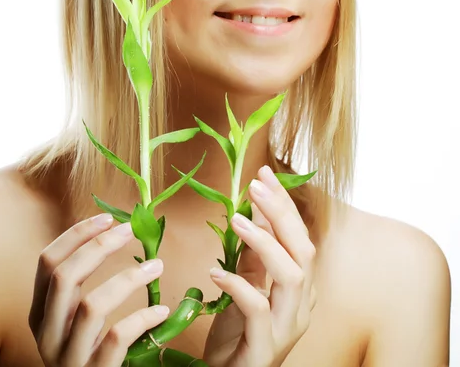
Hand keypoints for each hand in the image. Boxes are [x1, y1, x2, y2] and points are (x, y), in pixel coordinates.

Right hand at [28, 214, 169, 365]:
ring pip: (92, 306)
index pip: (47, 263)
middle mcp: (46, 333)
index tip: (107, 218)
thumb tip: (112, 234)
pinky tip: (161, 311)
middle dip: (99, 247)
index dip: (77, 235)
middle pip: (64, 277)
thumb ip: (81, 288)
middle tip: (130, 231)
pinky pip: (117, 338)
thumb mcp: (73, 320)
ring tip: (157, 266)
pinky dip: (142, 319)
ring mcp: (67, 356)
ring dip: (128, 278)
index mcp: (40, 313)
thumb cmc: (87, 352)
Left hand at [204, 165, 316, 366]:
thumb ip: (253, 254)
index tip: (266, 174)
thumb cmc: (238, 334)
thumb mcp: (245, 286)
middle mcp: (301, 306)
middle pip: (304, 251)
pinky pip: (258, 310)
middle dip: (282, 214)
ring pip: (291, 276)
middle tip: (256, 185)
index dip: (284, 204)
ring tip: (238, 219)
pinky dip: (238, 286)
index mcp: (299, 288)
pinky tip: (216, 273)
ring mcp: (286, 327)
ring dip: (265, 243)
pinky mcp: (265, 347)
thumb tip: (256, 211)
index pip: (299, 236)